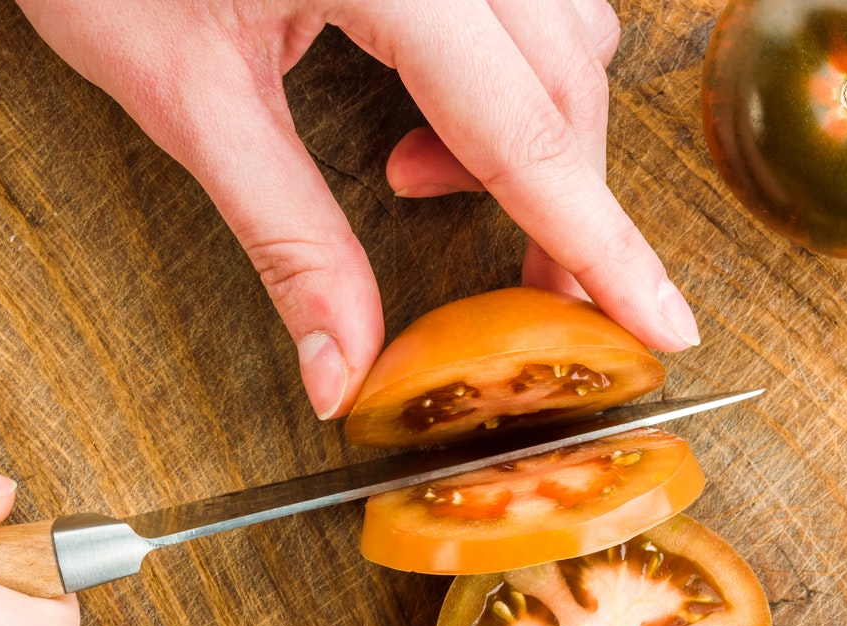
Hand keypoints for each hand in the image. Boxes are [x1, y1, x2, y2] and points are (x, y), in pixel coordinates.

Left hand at [16, 0, 699, 421]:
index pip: (523, 132)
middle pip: (567, 91)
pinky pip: (541, 5)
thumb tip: (341, 369)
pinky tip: (431, 105)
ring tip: (416, 177)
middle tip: (522, 296)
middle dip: (560, 207)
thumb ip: (284, 235)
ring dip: (532, 138)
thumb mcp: (181, 96)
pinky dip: (516, 77)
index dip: (601, 243)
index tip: (665, 323)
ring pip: (570, 42)